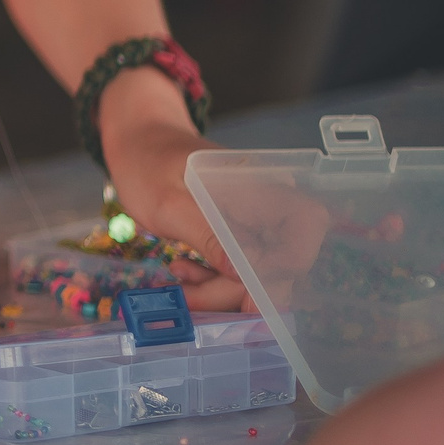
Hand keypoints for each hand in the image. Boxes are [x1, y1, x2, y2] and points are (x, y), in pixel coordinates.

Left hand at [96, 70, 278, 311]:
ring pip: (257, 273)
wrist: (136, 147)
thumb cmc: (148, 164)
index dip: (284, 265)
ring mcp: (255, 221)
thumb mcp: (169, 204)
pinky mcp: (240, 235)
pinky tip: (184, 270)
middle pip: (279, 261)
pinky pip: (240, 268)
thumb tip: (244, 274)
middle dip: (235, 290)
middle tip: (189, 298)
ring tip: (178, 279)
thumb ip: (208, 236)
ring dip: (218, 289)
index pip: (307, 227)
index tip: (244, 289)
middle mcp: (268, 203)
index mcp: (261, 184)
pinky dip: (213, 279)